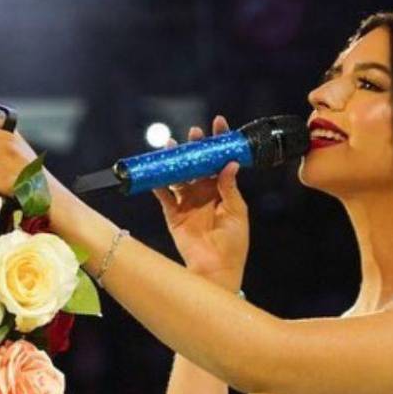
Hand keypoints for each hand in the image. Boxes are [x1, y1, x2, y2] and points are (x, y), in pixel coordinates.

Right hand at [150, 114, 248, 288]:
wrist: (217, 269)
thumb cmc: (233, 244)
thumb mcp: (237, 212)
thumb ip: (230, 188)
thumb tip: (229, 163)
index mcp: (223, 191)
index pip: (220, 161)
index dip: (219, 142)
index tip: (218, 123)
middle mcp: (204, 194)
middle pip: (197, 165)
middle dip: (195, 148)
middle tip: (194, 134)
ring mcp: (188, 203)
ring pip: (178, 176)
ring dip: (174, 161)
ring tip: (171, 146)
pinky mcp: (173, 215)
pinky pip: (164, 196)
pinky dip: (158, 184)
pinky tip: (156, 172)